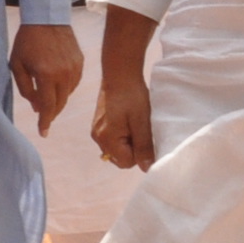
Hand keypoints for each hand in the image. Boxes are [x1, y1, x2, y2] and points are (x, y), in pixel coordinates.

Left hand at [9, 18, 85, 131]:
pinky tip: (56, 87)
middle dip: (50, 114)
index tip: (43, 133)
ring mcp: (75, 69)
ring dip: (57, 101)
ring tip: (47, 101)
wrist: (46, 18)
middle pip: (59, 104)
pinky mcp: (81, 63)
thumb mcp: (16, 65)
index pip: (47, 106)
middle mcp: (64, 74)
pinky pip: (73, 84)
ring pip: (67, 95)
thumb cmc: (26, 42)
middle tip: (43, 120)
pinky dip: (64, 90)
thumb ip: (25, 89)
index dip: (45, 122)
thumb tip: (36, 107)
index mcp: (46, 75)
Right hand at [90, 4, 158, 170]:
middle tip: (140, 129)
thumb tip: (147, 168)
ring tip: (135, 123)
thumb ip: (143, 147)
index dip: (139, 153)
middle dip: (133, 149)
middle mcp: (97, 138)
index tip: (145, 136)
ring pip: (117, 149)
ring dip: (129, 141)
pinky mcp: (98, 125)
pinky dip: (123, 135)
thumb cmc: (132, 96)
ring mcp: (96, 131)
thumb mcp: (142, 122)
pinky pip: (113, 139)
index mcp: (106, 139)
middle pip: (120, 158)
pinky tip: (128, 120)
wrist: (120, 74)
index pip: (126, 162)